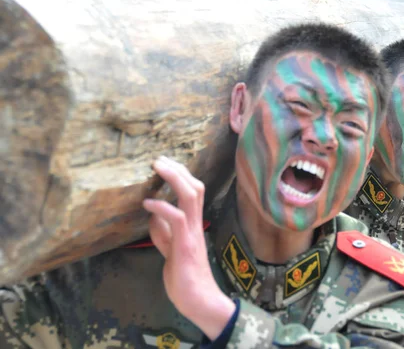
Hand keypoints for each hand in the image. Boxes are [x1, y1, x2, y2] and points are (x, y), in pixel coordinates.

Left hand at [142, 156, 235, 339]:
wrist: (198, 300)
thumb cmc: (185, 277)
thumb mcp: (170, 249)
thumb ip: (163, 231)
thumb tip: (153, 213)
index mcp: (194, 224)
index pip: (193, 191)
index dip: (181, 174)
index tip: (164, 163)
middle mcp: (196, 225)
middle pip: (195, 187)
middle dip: (177, 169)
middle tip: (158, 159)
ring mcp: (192, 234)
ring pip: (190, 197)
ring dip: (174, 179)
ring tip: (157, 168)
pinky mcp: (186, 246)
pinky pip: (178, 219)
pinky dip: (162, 207)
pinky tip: (148, 203)